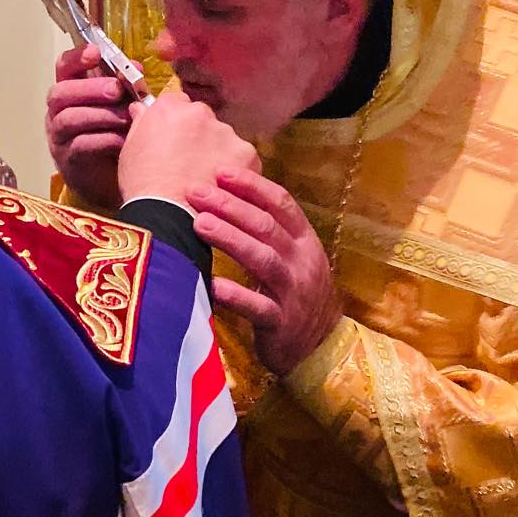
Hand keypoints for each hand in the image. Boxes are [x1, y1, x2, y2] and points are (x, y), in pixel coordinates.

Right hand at [45, 44, 132, 207]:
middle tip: (116, 90)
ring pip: (70, 119)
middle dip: (90, 88)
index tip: (96, 53)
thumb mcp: (121, 105)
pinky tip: (124, 140)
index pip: (64, 67)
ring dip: (101, 115)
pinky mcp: (69, 160)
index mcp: (71, 91)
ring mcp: (60, 137)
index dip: (76, 57)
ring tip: (127, 116)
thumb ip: (125, 85)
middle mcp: (58, 111)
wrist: (113, 179)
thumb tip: (136, 66)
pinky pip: (81, 145)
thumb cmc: (114, 135)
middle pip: (61, 93)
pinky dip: (105, 139)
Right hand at [117, 87, 259, 206]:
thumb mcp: (129, 150)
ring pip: (224, 139)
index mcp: (170, 108)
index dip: (175, 122)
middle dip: (199, 136)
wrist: (169, 216)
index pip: (177, 103)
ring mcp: (226, 133)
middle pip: (203, 119)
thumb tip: (140, 108)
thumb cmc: (143, 185)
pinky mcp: (246, 155)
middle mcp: (201, 113)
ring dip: (218, 152)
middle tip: (187, 163)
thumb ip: (140, 122)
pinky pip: (241, 159)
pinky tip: (221, 188)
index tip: (173, 139)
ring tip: (204, 180)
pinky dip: (235, 171)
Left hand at [188, 169, 339, 376]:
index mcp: (305, 240)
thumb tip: (227, 194)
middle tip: (197, 193)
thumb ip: (269, 230)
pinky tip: (212, 284)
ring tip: (199, 224)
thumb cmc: (295, 293)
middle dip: (230, 206)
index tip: (220, 172)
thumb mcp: (292, 257)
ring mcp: (293, 293)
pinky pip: (258, 307)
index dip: (251, 186)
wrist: (321, 344)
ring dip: (230, 239)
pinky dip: (236, 295)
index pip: (281, 203)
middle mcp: (302, 262)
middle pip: (267, 227)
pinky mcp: (281, 323)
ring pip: (263, 259)